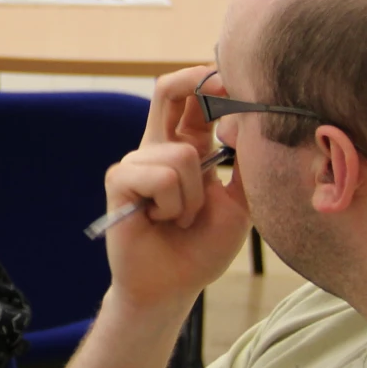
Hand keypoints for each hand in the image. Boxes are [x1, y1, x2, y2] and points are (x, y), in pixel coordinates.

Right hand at [100, 66, 252, 312]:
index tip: (242, 83)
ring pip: (180, 155)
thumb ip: (245, 165)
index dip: (216, 82)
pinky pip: (160, 177)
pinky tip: (160, 220)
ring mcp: (136, 162)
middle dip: (196, 82)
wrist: (173, 286)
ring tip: (182, 218)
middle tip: (222, 92)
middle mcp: (158, 147)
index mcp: (187, 146)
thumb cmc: (202, 246)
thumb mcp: (240, 203)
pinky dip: (173, 205)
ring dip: (193, 197)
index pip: (195, 98)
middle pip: (168, 90)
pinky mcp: (120, 181)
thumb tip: (246, 122)